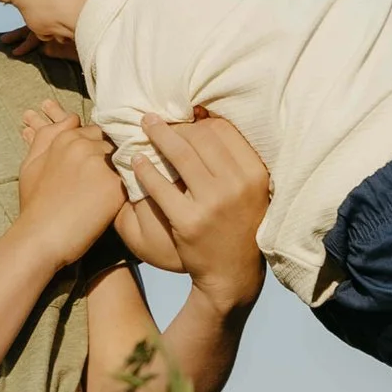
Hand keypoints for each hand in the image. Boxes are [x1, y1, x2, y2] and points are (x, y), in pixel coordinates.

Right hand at [15, 100, 127, 268]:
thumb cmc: (34, 205)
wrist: (40, 237)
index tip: (99, 160)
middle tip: (109, 175)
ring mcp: (100, 163)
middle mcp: (83, 145)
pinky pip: (132, 178)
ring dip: (123, 168)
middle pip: (111, 142)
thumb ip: (45, 136)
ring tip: (118, 187)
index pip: (94, 130)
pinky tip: (126, 196)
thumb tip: (66, 119)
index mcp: (65, 138)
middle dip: (112, 154)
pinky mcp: (114, 185)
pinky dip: (131, 186)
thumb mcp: (31, 164)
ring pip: (124, 157)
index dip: (98, 145)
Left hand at [121, 111, 268, 314]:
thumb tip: (206, 119)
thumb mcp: (251, 190)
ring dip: (158, 136)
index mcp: (255, 173)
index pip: (224, 131)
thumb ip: (236, 159)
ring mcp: (213, 204)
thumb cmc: (240, 225)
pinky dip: (145, 169)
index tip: (184, 118)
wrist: (233, 273)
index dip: (200, 121)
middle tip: (156, 119)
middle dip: (176, 126)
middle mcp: (237, 185)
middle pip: (200, 138)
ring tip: (145, 126)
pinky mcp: (188, 221)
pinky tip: (136, 161)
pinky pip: (160, 186)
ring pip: (180, 155)